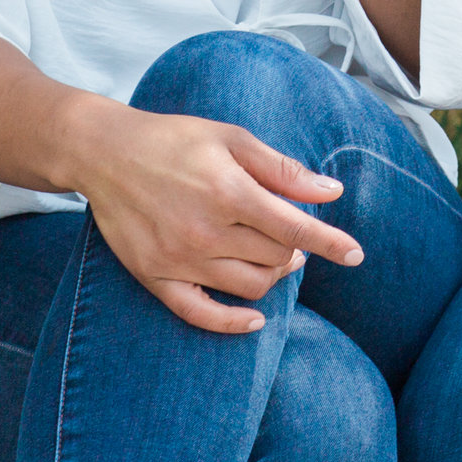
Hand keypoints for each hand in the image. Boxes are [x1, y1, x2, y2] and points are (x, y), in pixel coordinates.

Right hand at [64, 101, 363, 334]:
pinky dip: (232, 322)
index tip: (356, 255)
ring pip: (249, 286)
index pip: (294, 229)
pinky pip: (200, 314)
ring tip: (274, 257)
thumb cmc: (175, 139)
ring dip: (272, 276)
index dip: (331, 243)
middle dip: (295, 249)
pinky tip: (256, 320)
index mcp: (229, 192)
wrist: (105, 152)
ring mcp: (178, 259)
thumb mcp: (232, 139)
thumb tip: (332, 193)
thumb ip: (283, 169)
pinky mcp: (154, 277)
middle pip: (275, 257)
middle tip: (292, 234)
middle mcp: (205, 231)